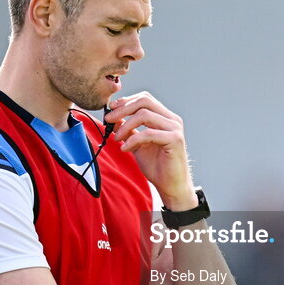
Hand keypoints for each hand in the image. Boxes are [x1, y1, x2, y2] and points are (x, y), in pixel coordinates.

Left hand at [104, 92, 196, 209]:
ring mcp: (175, 128)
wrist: (171, 186)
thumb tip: (114, 119)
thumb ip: (129, 131)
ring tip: (116, 138)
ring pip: (144, 115)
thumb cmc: (157, 166)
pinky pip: (148, 134)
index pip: (145, 99)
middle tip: (108, 119)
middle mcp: (172, 119)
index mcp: (165, 117)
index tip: (111, 109)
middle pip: (144, 102)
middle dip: (123, 109)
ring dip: (125, 125)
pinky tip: (125, 149)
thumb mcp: (138, 145)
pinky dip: (132, 140)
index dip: (126, 101)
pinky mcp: (175, 140)